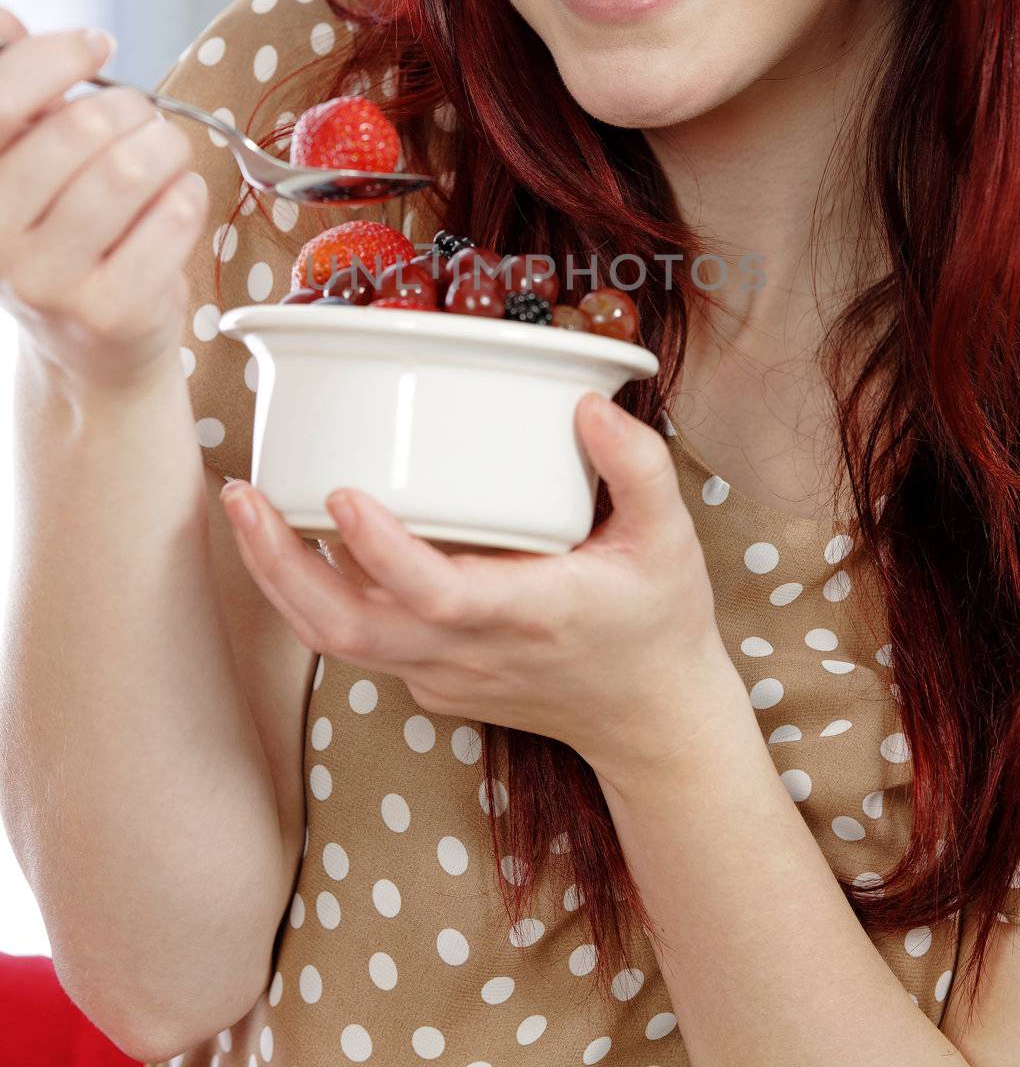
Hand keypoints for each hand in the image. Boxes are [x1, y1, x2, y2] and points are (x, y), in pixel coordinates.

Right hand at [0, 7, 208, 391]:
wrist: (88, 343)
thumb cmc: (63, 229)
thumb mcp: (25, 161)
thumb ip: (16, 95)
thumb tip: (5, 21)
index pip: (2, 100)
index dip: (57, 55)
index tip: (98, 43)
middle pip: (84, 128)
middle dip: (132, 109)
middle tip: (145, 121)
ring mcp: (48, 282)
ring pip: (133, 169)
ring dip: (167, 148)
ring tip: (166, 157)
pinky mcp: (109, 311)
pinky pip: (174, 216)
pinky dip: (189, 194)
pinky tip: (177, 201)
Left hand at [220, 390, 737, 781]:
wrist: (650, 723)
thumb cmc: (658, 622)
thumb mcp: (670, 540)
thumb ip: (638, 469)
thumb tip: (586, 404)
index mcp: (531, 614)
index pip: (439, 595)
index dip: (381, 552)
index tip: (341, 495)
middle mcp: (472, 653)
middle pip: (350, 628)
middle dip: (283, 566)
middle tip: (242, 496)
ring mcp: (443, 675)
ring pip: (338, 641)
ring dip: (281, 578)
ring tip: (246, 508)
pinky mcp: (431, 682)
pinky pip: (358, 641)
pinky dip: (315, 594)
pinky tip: (295, 538)